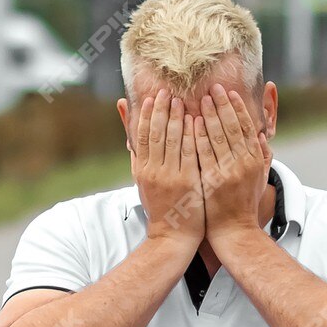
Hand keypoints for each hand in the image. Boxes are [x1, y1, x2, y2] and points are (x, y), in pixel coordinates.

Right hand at [129, 91, 202, 249]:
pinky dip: (192, 135)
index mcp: (142, 169)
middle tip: (168, 91)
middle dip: (161, 111)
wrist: (173, 235)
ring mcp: (171, 177)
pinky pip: (190, 153)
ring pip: (173, 141)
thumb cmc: (159, 204)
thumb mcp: (142, 178)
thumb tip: (129, 131)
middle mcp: (154, 171)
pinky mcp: (188, 182)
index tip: (151, 97)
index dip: (146, 115)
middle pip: (156, 134)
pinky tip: (197, 120)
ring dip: (177, 118)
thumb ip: (137, 151)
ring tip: (182, 100)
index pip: (142, 136)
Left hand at [194, 87, 271, 248]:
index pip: (247, 128)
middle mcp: (243, 165)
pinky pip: (203, 154)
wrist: (233, 232)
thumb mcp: (258, 180)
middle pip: (232, 128)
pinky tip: (191, 122)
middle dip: (222, 105)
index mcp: (254, 161)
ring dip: (208, 116)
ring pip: (218, 137)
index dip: (238, 108)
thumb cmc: (243, 205)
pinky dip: (198, 136)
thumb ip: (261, 157)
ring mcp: (227, 173)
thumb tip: (262, 136)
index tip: (230, 92)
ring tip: (200, 99)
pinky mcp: (211, 182)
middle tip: (213, 87)